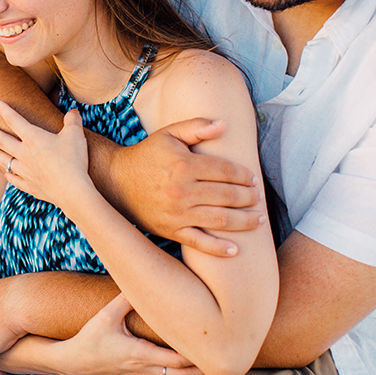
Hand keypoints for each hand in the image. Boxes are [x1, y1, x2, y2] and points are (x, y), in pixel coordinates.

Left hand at [0, 101, 93, 208]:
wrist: (71, 191)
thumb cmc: (73, 160)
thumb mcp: (75, 135)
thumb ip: (73, 120)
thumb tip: (73, 112)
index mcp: (33, 139)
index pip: (15, 121)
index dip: (6, 111)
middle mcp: (25, 154)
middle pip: (2, 140)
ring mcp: (26, 172)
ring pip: (4, 160)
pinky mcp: (31, 186)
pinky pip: (15, 180)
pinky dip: (9, 176)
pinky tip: (5, 175)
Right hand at [48, 294, 202, 374]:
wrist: (73, 362)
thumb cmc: (89, 339)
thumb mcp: (106, 315)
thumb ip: (125, 298)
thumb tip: (141, 279)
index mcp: (139, 353)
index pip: (176, 360)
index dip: (197, 355)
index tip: (214, 346)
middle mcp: (143, 368)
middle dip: (202, 368)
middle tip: (223, 357)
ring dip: (192, 373)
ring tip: (211, 362)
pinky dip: (177, 374)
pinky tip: (187, 367)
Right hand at [111, 118, 264, 255]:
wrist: (116, 181)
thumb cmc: (147, 154)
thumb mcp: (169, 134)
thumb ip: (196, 126)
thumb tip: (224, 124)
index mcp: (184, 165)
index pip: (224, 170)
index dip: (243, 175)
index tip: (253, 179)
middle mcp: (182, 190)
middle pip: (226, 196)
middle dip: (248, 197)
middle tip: (259, 198)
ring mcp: (177, 213)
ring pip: (219, 220)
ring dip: (243, 221)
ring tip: (258, 219)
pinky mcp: (170, 230)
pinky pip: (198, 243)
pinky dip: (218, 249)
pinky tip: (235, 250)